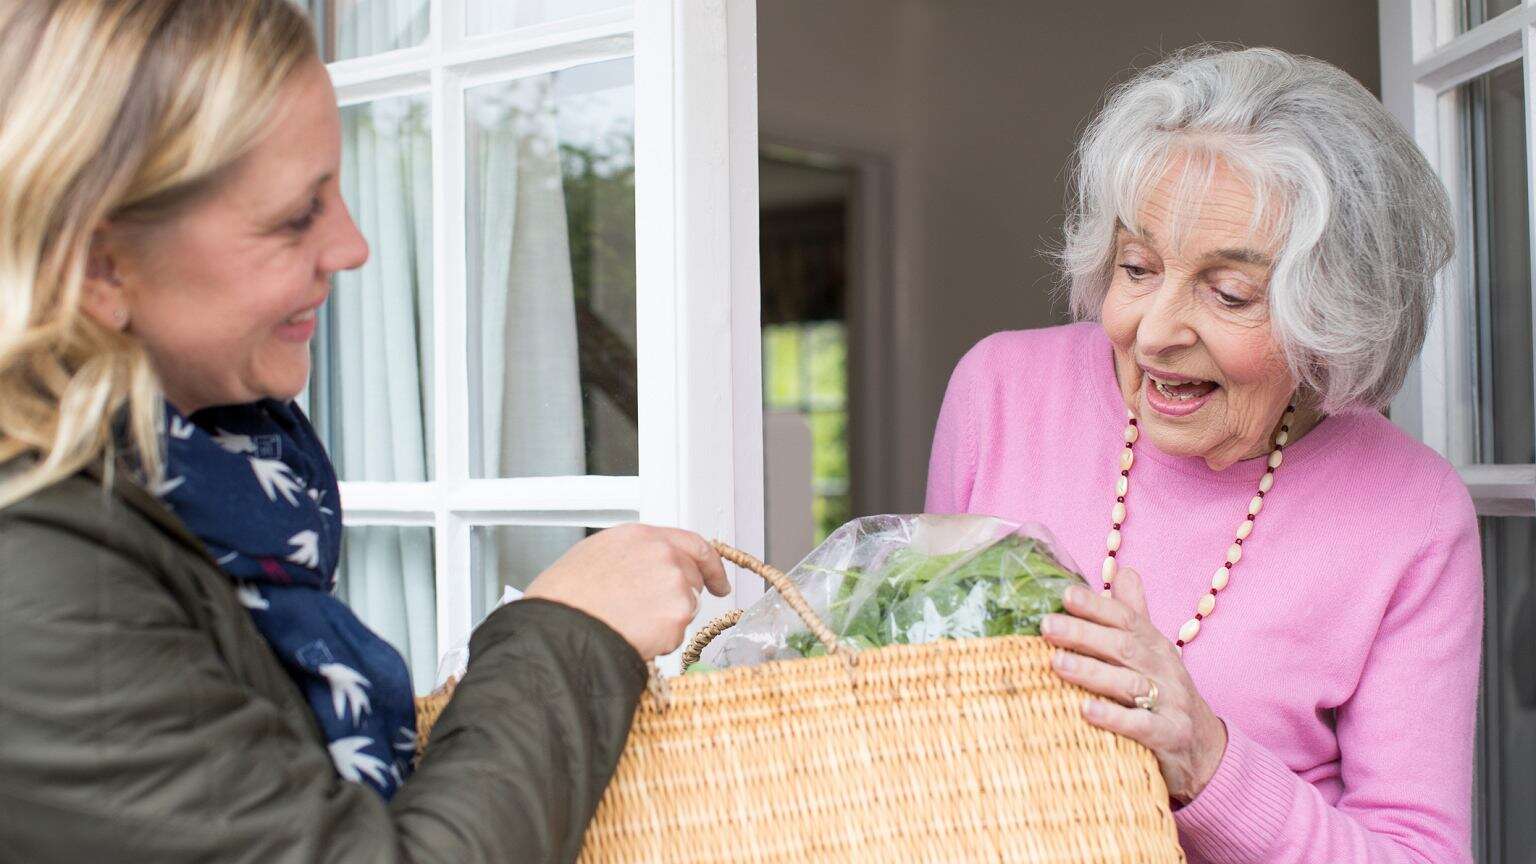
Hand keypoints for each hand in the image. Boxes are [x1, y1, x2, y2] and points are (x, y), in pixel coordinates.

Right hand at [524, 524, 731, 660]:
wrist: (559, 630)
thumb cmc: (564, 599)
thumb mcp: (595, 555)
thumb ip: (632, 556)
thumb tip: (643, 568)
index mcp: (642, 537)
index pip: (693, 544)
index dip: (710, 565)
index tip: (718, 581)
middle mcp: (664, 555)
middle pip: (691, 579)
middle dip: (678, 599)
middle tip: (652, 614)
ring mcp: (674, 586)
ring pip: (684, 609)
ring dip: (665, 620)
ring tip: (627, 623)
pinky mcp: (676, 617)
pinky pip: (676, 635)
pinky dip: (659, 641)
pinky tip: (631, 636)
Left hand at [1040, 566, 1226, 802]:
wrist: (1203, 748)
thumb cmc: (1164, 692)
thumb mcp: (1152, 652)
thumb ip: (1135, 614)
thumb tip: (1124, 570)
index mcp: (1155, 646)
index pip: (1126, 619)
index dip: (1097, 606)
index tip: (1064, 595)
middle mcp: (1164, 669)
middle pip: (1123, 646)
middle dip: (1084, 634)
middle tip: (1047, 626)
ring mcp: (1171, 703)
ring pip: (1130, 684)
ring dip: (1092, 672)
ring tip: (1056, 663)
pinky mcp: (1171, 737)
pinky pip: (1142, 726)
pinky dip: (1114, 717)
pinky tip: (1085, 710)